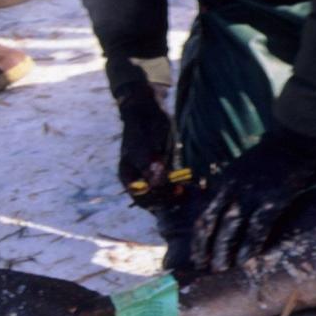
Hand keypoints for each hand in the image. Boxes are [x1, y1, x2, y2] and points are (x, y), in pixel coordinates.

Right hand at [117, 82, 177, 207]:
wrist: (148, 113)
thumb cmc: (140, 130)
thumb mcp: (141, 149)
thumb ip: (148, 167)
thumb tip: (155, 185)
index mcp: (128, 177)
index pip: (140, 198)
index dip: (153, 201)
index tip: (167, 197)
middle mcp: (140, 179)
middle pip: (153, 198)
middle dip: (166, 199)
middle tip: (180, 194)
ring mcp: (152, 174)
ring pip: (164, 192)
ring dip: (174, 195)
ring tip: (185, 192)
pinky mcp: (164, 167)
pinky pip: (171, 182)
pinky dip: (178, 185)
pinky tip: (187, 185)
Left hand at [191, 129, 315, 272]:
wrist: (292, 142)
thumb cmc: (269, 156)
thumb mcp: (241, 170)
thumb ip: (230, 189)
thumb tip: (223, 211)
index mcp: (224, 183)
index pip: (205, 215)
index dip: (200, 239)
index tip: (198, 255)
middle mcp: (232, 190)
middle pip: (213, 224)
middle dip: (208, 248)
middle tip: (206, 267)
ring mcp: (251, 195)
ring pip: (231, 228)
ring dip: (224, 251)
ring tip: (223, 267)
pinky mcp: (271, 201)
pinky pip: (257, 228)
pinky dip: (250, 246)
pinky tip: (246, 259)